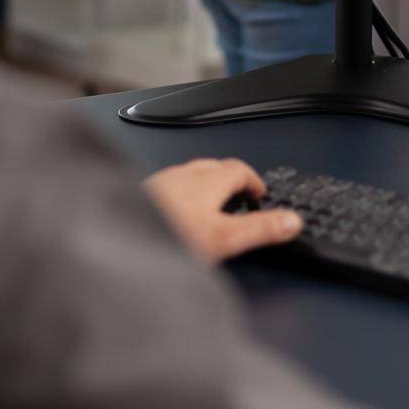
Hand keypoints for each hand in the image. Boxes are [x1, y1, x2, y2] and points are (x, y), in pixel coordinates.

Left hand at [143, 158, 301, 263]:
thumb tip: (291, 222)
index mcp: (205, 181)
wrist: (117, 240)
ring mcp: (158, 184)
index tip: (260, 193)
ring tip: (209, 206)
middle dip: (228, 180)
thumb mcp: (223, 240)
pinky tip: (173, 216)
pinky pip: (166, 188)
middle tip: (239, 198)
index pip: (238, 168)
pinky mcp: (139, 195)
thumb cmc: (164, 236)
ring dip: (202, 186)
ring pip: (187, 176)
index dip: (253, 180)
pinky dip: (178, 196)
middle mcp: (180, 176)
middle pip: (212, 168)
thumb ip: (259, 229)